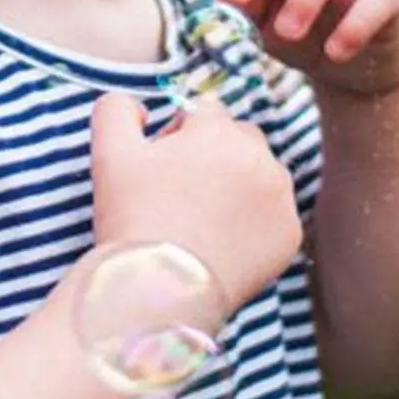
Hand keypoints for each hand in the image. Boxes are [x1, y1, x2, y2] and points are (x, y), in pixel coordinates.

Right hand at [89, 89, 302, 316]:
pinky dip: (255, 224)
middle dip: (215, 156)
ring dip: (239, 186)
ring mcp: (280, 196)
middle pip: (238, 139)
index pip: (203, 113)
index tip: (162, 171)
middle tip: (182, 196)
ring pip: (260, 175)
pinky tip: (224, 244)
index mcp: (218, 130)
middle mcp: (259, 156)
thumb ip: (116, 109)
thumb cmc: (131, 219)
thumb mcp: (109, 154)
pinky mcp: (290, 234)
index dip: (178, 138)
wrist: (158, 291)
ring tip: (203, 222)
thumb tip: (140, 107)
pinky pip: (274, 215)